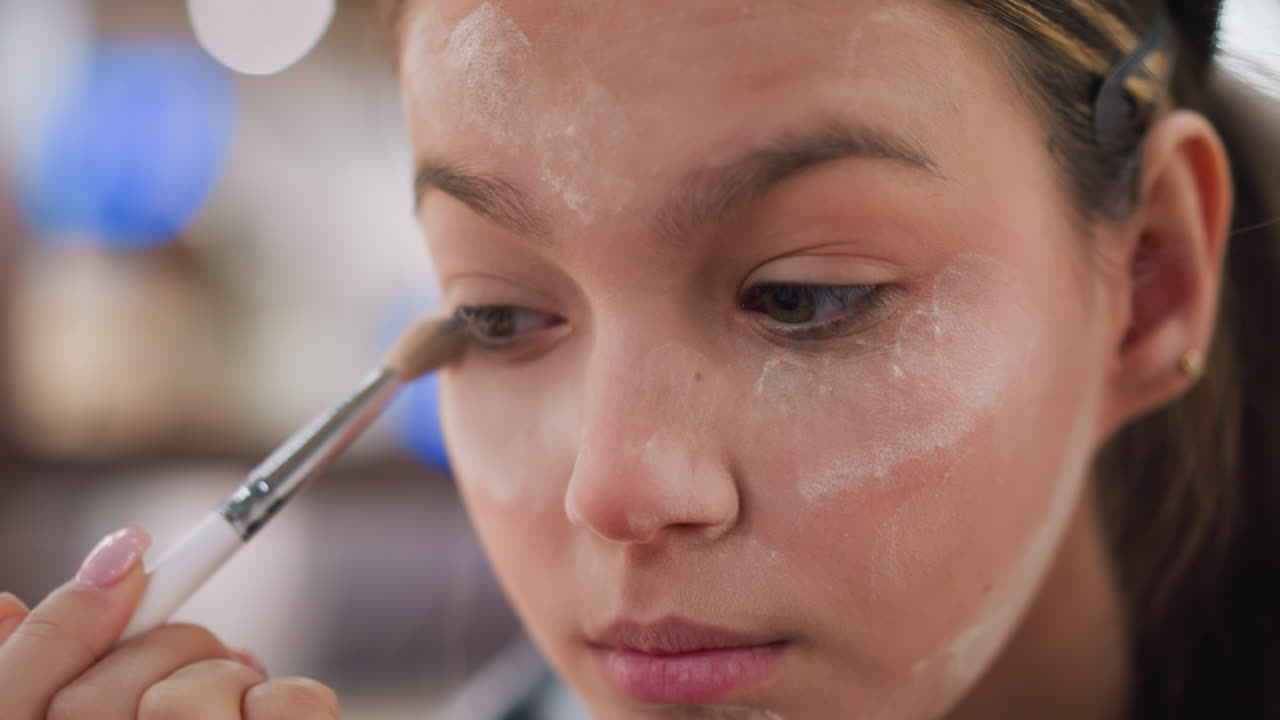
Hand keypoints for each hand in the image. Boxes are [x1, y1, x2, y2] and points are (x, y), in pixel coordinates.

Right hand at [0, 526, 339, 718]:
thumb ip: (32, 683)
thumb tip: (10, 602)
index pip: (9, 698)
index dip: (65, 620)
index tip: (131, 554)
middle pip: (95, 695)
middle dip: (155, 652)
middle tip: (184, 669)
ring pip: (191, 691)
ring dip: (221, 680)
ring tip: (225, 717)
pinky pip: (288, 704)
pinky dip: (286, 699)